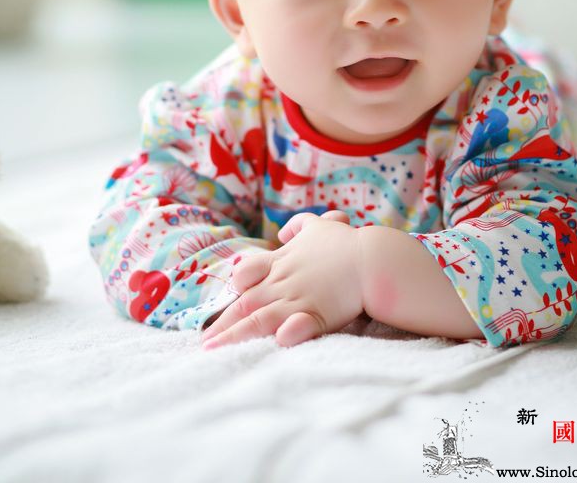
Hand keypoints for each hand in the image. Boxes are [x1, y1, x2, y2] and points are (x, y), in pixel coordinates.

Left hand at [200, 213, 362, 349]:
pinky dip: (280, 335)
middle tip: (204, 342)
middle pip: (244, 303)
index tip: (224, 304)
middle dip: (222, 324)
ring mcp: (297, 299)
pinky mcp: (316, 315)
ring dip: (234, 336)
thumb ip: (300, 227)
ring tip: (214, 351)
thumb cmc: (345, 243)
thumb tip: (284, 232)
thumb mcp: (318, 227)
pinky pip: (292, 328)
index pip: (246, 274)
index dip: (233, 289)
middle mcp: (282, 281)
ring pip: (258, 320)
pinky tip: (268, 344)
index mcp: (281, 262)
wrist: (372, 257)